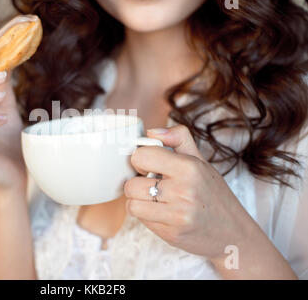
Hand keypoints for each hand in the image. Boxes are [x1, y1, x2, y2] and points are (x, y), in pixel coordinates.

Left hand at [124, 125, 256, 260]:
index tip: (147, 165)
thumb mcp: (201, 161)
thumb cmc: (213, 195)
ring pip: (132, 204)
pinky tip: (162, 213)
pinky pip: (141, 220)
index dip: (139, 160)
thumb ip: (178, 138)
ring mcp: (177, 215)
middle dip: (137, 184)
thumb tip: (151, 131)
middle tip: (151, 185)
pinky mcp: (171, 233)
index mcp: (189, 167)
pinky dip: (146, 216)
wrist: (233, 234)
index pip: (141, 156)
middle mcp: (183, 191)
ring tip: (154, 200)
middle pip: (131, 184)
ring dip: (138, 202)